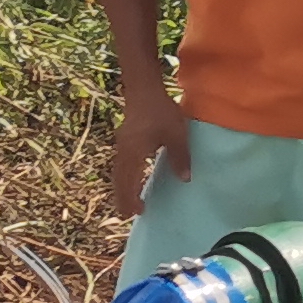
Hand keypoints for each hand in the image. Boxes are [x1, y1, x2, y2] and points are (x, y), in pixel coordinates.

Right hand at [107, 84, 194, 215]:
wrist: (143, 88)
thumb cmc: (160, 110)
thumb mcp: (176, 134)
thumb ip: (180, 157)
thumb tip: (185, 180)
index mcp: (134, 154)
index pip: (129, 182)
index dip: (132, 198)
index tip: (138, 212)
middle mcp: (124, 151)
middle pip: (119, 180)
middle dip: (123, 198)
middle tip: (128, 214)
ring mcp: (122, 144)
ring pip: (118, 172)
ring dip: (122, 187)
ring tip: (129, 200)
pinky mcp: (125, 138)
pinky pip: (121, 164)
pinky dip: (124, 176)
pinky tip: (132, 177)